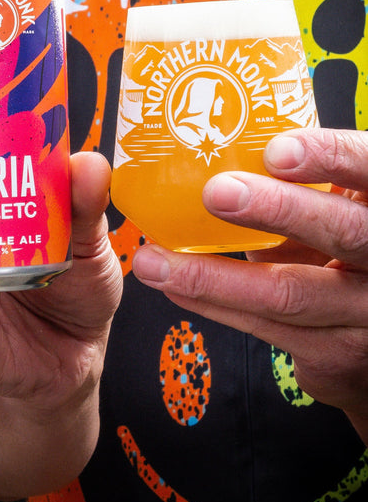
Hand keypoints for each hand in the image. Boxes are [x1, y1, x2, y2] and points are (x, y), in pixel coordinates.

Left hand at [132, 128, 367, 440]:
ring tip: (156, 259)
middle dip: (277, 210)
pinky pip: (266, 329)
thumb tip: (222, 146)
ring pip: (289, 294)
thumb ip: (306, 183)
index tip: (277, 150)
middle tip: (216, 193)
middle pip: (342, 232)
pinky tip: (175, 286)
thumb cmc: (344, 244)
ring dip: (212, 277)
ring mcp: (366, 313)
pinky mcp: (336, 355)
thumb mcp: (341, 204)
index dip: (329, 157)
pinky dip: (214, 305)